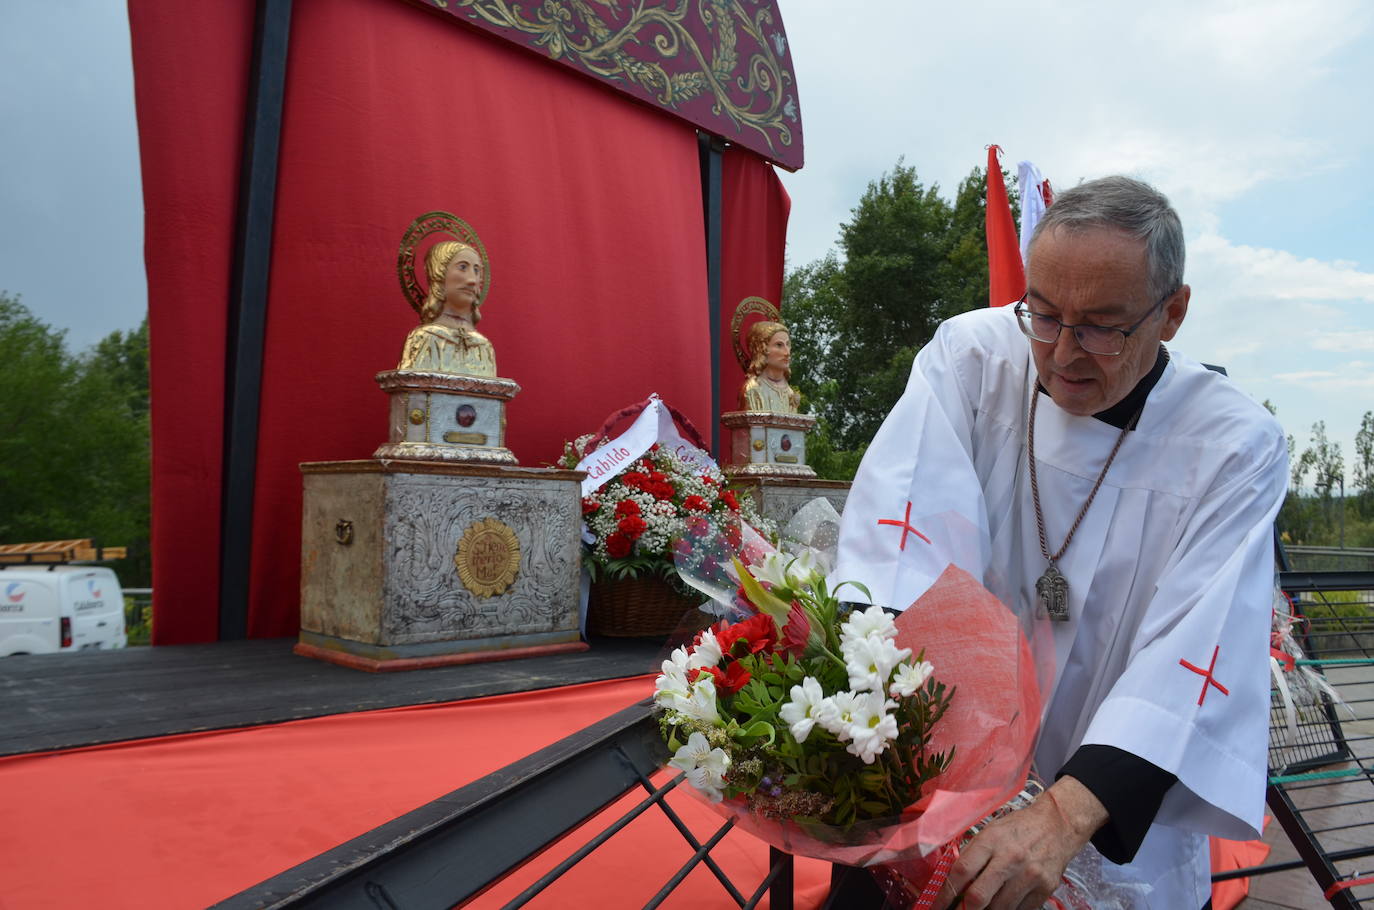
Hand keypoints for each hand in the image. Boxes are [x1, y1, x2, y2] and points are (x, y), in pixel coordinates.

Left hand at [934, 777, 1106, 909]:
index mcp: (991, 840)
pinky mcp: (1046, 888)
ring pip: (1000, 909)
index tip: (939, 904)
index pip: (962, 871)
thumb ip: (973, 855)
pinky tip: (1004, 903)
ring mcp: (1030, 875)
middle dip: (966, 909)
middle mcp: (1010, 858)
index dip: (946, 893)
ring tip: (984, 905)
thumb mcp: (991, 832)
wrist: (1057, 825)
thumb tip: (954, 883)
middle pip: (979, 896)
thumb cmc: (1018, 828)